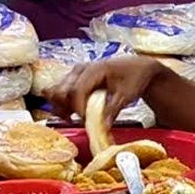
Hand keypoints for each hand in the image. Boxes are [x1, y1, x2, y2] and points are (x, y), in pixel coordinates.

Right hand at [47, 56, 163, 126]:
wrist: (137, 67)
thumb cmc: (134, 77)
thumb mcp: (127, 94)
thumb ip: (113, 109)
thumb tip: (104, 126)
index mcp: (95, 70)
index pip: (77, 91)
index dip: (78, 109)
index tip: (85, 122)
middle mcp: (81, 69)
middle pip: (61, 91)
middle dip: (65, 109)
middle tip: (76, 121)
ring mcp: (76, 73)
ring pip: (56, 91)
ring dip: (61, 107)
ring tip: (73, 118)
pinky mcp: (75, 78)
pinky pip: (61, 91)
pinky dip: (63, 104)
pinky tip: (72, 113)